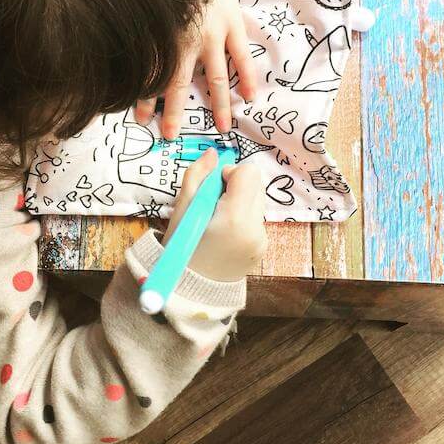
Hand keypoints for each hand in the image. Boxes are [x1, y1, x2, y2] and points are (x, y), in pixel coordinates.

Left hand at [135, 0, 257, 138]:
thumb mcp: (153, 7)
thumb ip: (147, 32)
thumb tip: (125, 52)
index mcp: (167, 36)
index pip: (153, 75)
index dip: (145, 98)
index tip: (139, 120)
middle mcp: (190, 40)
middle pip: (180, 83)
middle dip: (174, 112)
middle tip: (170, 135)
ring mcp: (215, 34)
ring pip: (216, 76)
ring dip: (218, 104)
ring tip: (221, 126)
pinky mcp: (234, 25)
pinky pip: (243, 56)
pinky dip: (248, 77)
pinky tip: (250, 96)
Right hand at [162, 148, 266, 281]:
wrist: (190, 290)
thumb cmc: (181, 247)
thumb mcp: (182, 208)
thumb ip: (198, 175)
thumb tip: (214, 153)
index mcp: (236, 216)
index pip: (248, 172)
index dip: (229, 173)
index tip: (213, 188)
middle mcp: (256, 228)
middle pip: (256, 184)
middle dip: (235, 186)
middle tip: (213, 203)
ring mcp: (262, 239)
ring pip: (256, 201)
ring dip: (239, 202)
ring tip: (216, 220)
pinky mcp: (262, 248)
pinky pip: (255, 219)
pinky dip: (241, 218)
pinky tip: (223, 233)